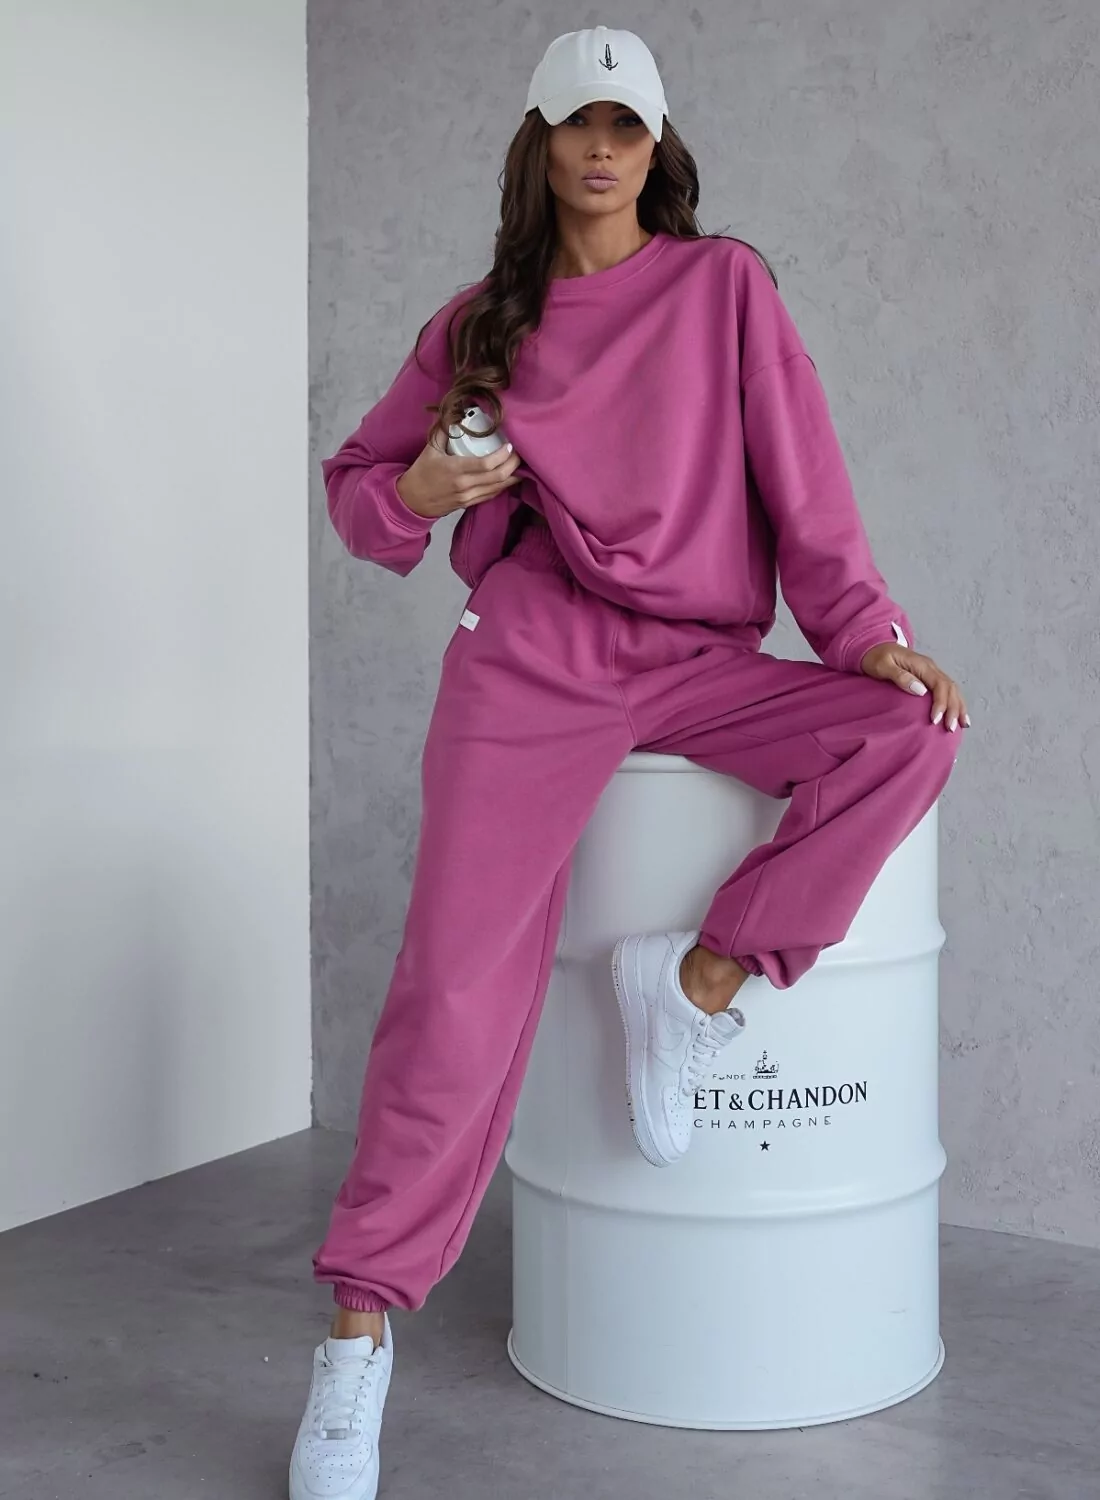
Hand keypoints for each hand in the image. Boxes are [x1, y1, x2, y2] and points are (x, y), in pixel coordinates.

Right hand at [395, 428, 522, 519]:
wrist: (412, 501)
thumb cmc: (421, 473)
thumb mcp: (430, 448)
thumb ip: (443, 429)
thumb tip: (454, 412)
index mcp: (455, 469)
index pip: (486, 464)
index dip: (503, 455)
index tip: (510, 445)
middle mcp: (464, 485)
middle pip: (497, 476)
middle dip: (513, 465)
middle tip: (521, 454)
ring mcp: (467, 497)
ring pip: (497, 488)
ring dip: (512, 477)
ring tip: (521, 466)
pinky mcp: (468, 503)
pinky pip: (490, 496)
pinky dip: (502, 486)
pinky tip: (509, 478)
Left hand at [859, 642, 970, 732]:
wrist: (872, 646)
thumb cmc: (875, 657)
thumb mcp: (882, 666)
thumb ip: (900, 677)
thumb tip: (921, 690)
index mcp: (921, 664)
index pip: (939, 684)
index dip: (940, 703)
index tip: (935, 720)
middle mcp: (930, 667)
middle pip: (950, 688)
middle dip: (953, 709)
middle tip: (950, 728)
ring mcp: (931, 671)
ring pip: (952, 689)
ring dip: (959, 706)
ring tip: (963, 724)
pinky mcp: (929, 677)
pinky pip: (947, 690)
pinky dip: (955, 702)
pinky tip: (959, 714)